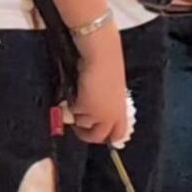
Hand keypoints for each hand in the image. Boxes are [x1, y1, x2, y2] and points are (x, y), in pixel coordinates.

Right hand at [70, 24, 128, 143]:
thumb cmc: (108, 65)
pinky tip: (71, 94)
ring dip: (77, 116)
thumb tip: (94, 112)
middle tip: (77, 127)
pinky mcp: (85, 108)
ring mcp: (99, 114)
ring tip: (74, 102)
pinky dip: (70, 105)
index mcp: (121, 111)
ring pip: (83, 125)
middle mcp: (112, 116)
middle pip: (98, 137)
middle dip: (86, 135)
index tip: (97, 133)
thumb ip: (106, 103)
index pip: (118, 134)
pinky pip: (73, 113)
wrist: (102, 54)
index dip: (107, 136)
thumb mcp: (111, 89)